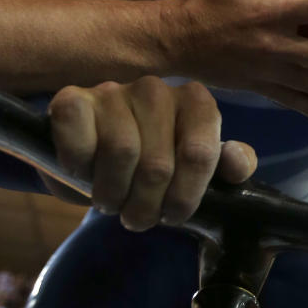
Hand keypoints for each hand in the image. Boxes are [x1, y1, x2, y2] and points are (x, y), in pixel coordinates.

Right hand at [48, 77, 256, 231]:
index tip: (172, 216)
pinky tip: (83, 173)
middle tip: (136, 218)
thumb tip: (236, 163)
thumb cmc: (151, 163)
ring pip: (120, 152)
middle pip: (158, 164)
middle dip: (146, 206)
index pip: (199, 155)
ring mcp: (113, 90)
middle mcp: (156, 89)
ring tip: (111, 202)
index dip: (184, 198)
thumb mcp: (196, 169)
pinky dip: (79, 167)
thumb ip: (229, 165)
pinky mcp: (72, 98)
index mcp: (196, 102)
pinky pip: (80, 139)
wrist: (93, 155)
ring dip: (112, 193)